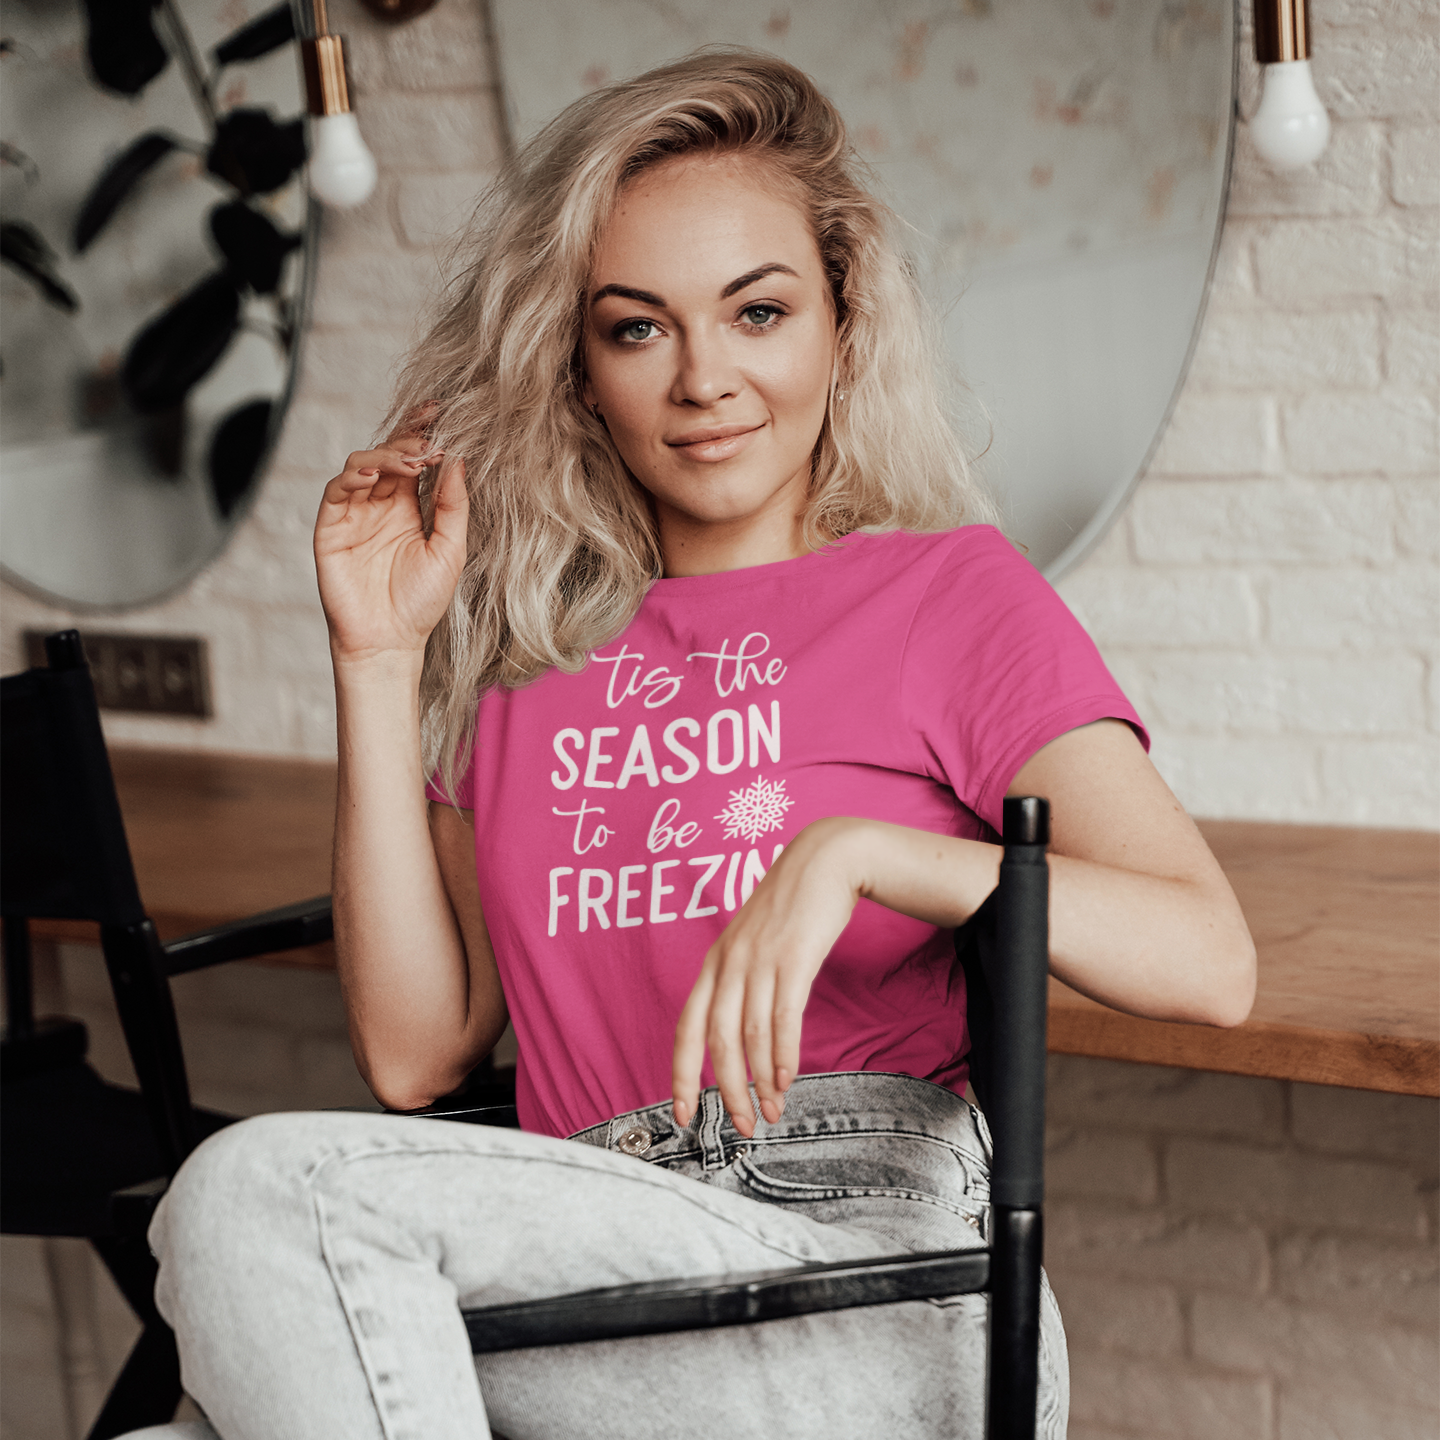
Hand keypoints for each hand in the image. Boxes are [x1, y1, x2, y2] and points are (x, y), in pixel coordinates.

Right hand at [314, 428, 467, 667]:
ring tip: (410, 460)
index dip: (422, 433)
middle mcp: (379, 505)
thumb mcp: (449, 550)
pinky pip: (336, 492)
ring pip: (360, 465)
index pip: (412, 459)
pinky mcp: (331, 529)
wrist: (389, 641)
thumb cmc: (421, 602)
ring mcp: (353, 514)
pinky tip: (372, 475)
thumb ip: (453, 506)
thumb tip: (458, 460)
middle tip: (429, 441)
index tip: (439, 412)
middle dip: (407, 441)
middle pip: (386, 455)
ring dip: (384, 456)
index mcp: (408, 507)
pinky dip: (351, 477)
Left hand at [671, 819, 863, 1137]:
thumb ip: (743, 982)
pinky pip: (783, 1018)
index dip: (681, 1075)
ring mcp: (760, 960)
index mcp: (714, 964)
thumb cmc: (792, 908)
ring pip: (751, 1036)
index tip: (683, 1113)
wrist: (825, 860)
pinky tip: (788, 1080)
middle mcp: (729, 964)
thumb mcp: (755, 943)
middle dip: (727, 1091)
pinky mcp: (793, 958)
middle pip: (717, 1041)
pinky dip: (784, 1055)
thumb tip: (744, 1036)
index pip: (686, 1029)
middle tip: (742, 1126)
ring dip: (762, 1081)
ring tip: (771, 1112)